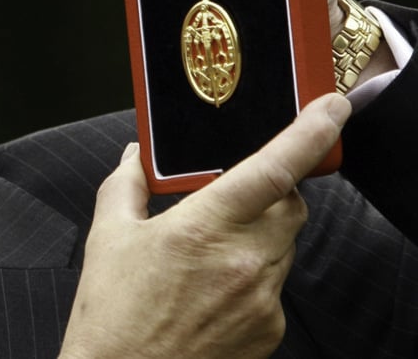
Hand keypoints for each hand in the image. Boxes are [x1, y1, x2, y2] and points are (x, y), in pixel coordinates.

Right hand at [59, 93, 350, 358]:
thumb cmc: (112, 317)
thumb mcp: (108, 238)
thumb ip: (126, 185)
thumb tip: (134, 158)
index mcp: (202, 229)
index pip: (273, 169)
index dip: (310, 133)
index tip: (331, 108)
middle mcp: (243, 262)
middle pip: (291, 204)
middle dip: (274, 189)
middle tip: (236, 193)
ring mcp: (261, 301)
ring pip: (285, 245)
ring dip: (260, 233)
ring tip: (209, 252)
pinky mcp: (269, 331)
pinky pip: (275, 285)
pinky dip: (254, 275)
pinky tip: (212, 289)